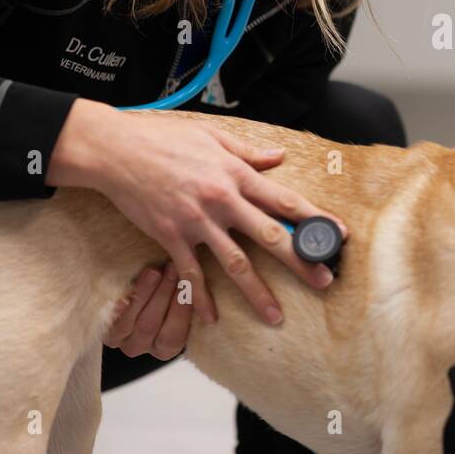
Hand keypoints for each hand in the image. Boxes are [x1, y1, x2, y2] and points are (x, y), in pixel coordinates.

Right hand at [49, 99, 348, 325]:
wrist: (116, 150)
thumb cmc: (164, 138)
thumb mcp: (212, 136)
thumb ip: (248, 152)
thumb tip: (278, 156)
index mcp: (236, 174)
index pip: (285, 200)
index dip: (315, 219)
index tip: (338, 234)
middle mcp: (223, 200)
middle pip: (270, 236)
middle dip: (301, 262)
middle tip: (324, 282)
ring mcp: (196, 222)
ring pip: (235, 263)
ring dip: (257, 292)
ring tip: (276, 315)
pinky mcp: (170, 237)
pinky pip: (191, 273)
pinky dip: (202, 297)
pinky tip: (213, 318)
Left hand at [103, 261, 190, 359]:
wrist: (141, 293)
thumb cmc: (169, 293)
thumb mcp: (182, 297)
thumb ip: (192, 294)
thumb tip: (204, 281)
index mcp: (169, 347)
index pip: (176, 332)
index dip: (182, 306)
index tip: (190, 280)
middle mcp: (144, 348)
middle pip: (151, 325)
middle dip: (163, 294)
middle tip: (173, 268)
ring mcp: (122, 342)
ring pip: (131, 322)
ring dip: (144, 294)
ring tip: (154, 271)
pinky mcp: (107, 331)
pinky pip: (112, 319)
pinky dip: (120, 305)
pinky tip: (128, 288)